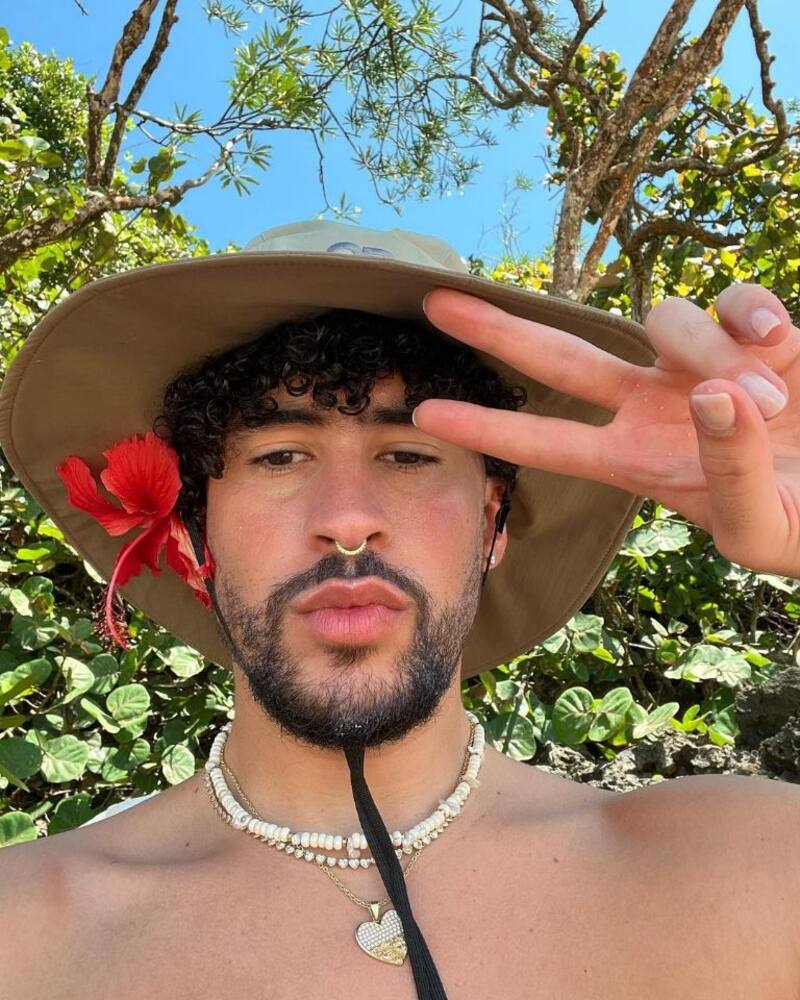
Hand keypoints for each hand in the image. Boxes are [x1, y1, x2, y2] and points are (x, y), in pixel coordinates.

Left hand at [414, 284, 799, 578]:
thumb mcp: (761, 530)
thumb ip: (732, 475)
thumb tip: (714, 398)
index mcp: (638, 461)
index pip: (549, 443)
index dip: (490, 429)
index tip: (424, 414)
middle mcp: (654, 405)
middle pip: (562, 358)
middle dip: (501, 331)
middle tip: (434, 301)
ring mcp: (701, 363)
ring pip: (666, 321)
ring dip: (712, 353)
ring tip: (774, 404)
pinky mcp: (757, 332)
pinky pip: (736, 299)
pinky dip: (753, 312)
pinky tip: (779, 342)